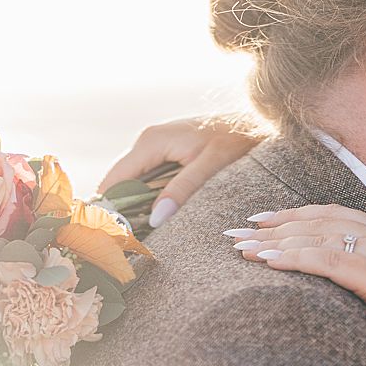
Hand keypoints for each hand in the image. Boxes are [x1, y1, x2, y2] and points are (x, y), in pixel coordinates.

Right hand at [99, 113, 271, 227]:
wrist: (260, 121)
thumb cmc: (238, 140)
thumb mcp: (211, 166)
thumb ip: (183, 190)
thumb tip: (154, 219)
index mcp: (152, 141)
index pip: (114, 179)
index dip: (107, 208)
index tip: (106, 236)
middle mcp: (148, 141)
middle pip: (120, 183)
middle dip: (119, 211)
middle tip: (122, 244)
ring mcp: (157, 146)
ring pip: (133, 182)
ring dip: (133, 207)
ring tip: (135, 238)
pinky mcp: (168, 153)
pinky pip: (148, 179)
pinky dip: (147, 199)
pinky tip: (154, 220)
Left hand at [231, 205, 365, 365]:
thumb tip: (352, 293)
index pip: (334, 215)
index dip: (294, 216)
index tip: (260, 221)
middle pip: (319, 221)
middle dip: (273, 226)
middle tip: (233, 233)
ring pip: (320, 236)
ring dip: (275, 241)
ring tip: (240, 249)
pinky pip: (330, 261)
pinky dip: (296, 258)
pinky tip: (268, 262)